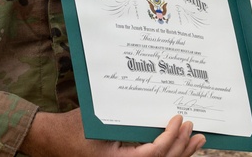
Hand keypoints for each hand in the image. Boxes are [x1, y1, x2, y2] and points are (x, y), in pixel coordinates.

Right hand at [20, 111, 205, 156]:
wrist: (54, 139)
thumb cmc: (74, 126)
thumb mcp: (100, 119)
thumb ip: (125, 118)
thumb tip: (153, 99)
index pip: (153, 153)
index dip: (171, 137)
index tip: (180, 119)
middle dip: (182, 147)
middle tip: (196, 130)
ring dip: (181, 153)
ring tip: (197, 140)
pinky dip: (169, 154)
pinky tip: (181, 146)